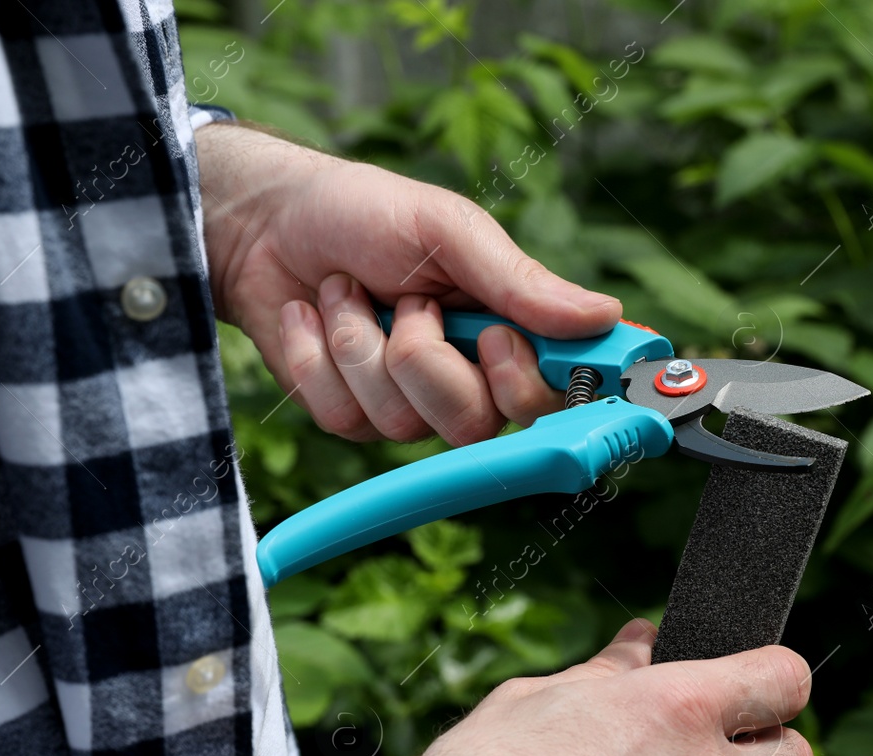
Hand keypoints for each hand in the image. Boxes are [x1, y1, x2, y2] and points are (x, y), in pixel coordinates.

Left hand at [195, 123, 621, 444]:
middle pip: (478, 424)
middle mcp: (471, 378)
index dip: (538, 386)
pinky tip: (312, 316)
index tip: (501, 341)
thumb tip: (606, 317)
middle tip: (412, 302)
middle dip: (428, 358)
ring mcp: (411, 405)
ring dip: (361, 343)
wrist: (266, 224)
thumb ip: (520, 281)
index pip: (556, 392)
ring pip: (404, 421)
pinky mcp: (352, 418)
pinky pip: (345, 419)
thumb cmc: (368, 214)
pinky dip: (318, 356)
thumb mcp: (448, 229)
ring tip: (349, 292)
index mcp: (512, 328)